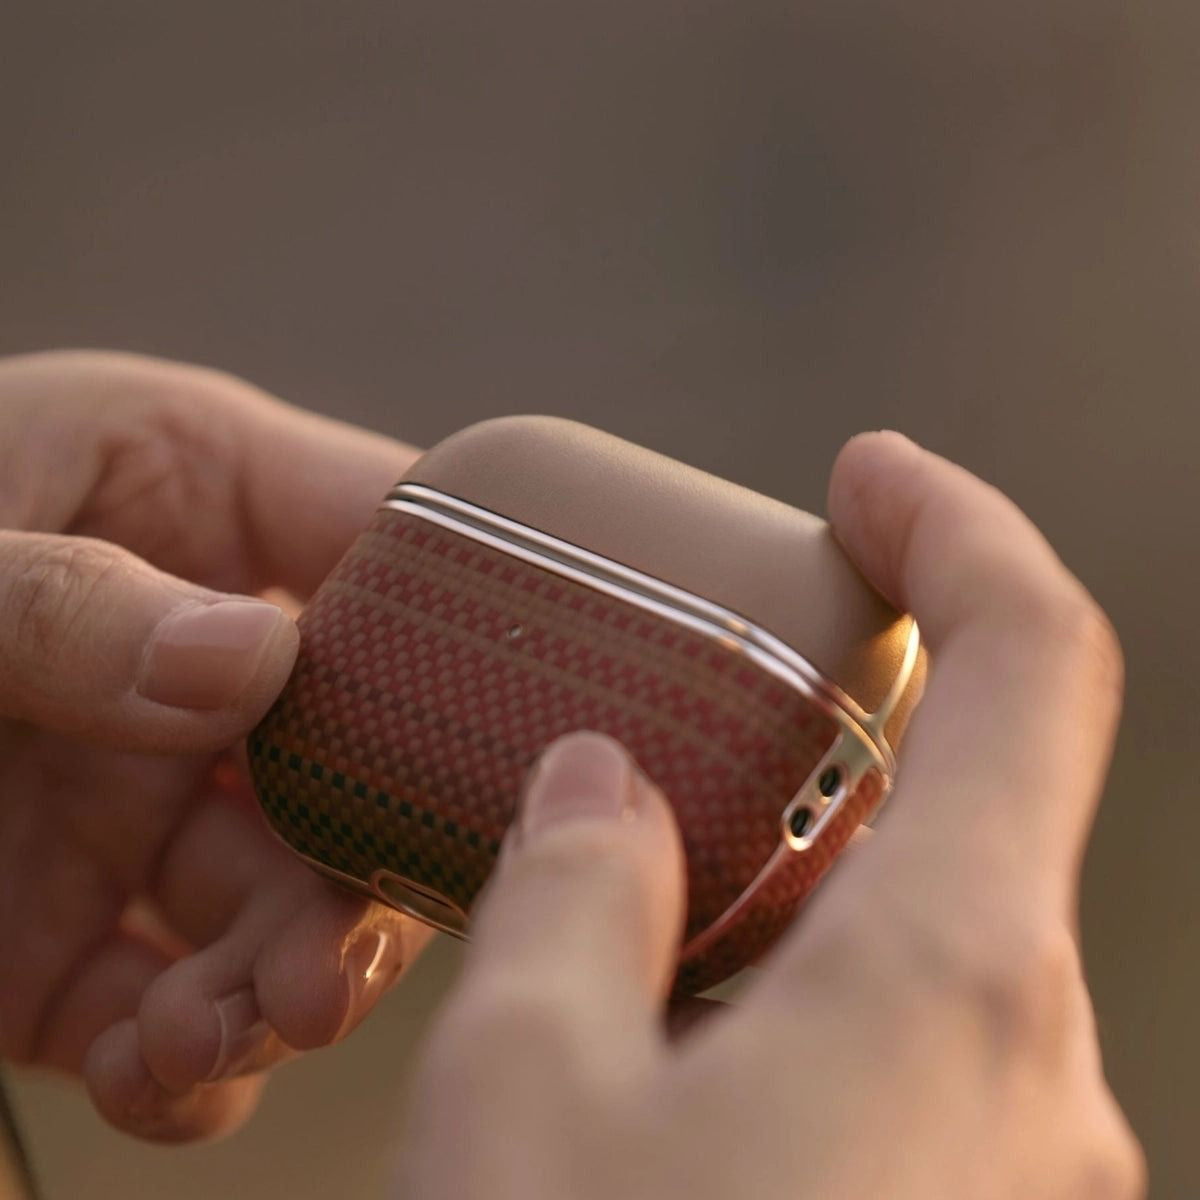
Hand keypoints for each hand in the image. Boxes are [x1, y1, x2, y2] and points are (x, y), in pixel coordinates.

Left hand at [0, 350, 432, 1140]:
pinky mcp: (66, 924)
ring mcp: (135, 794)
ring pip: (282, 897)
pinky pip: (175, 998)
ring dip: (283, 978)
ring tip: (230, 1031)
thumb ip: (61, 595)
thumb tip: (254, 659)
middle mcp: (191, 647)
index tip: (495, 734)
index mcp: (185, 492)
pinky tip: (155, 1067)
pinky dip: (188, 1055)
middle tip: (330, 967)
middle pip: (356, 758)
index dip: (462, 630)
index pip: (386, 544)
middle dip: (358, 871)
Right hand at [397, 433, 1144, 1199]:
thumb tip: (593, 793)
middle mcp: (1033, 1072)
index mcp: (948, 984)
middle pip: (971, 806)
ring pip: (931, 942)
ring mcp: (1027, 1165)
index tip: (871, 479)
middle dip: (829, 737)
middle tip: (693, 729)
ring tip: (655, 917)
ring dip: (804, 887)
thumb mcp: (523, 1087)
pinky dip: (816, 998)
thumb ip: (569, 897)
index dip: (956, 529)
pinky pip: (919, 1055)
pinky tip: (690, 1055)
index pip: (1031, 662)